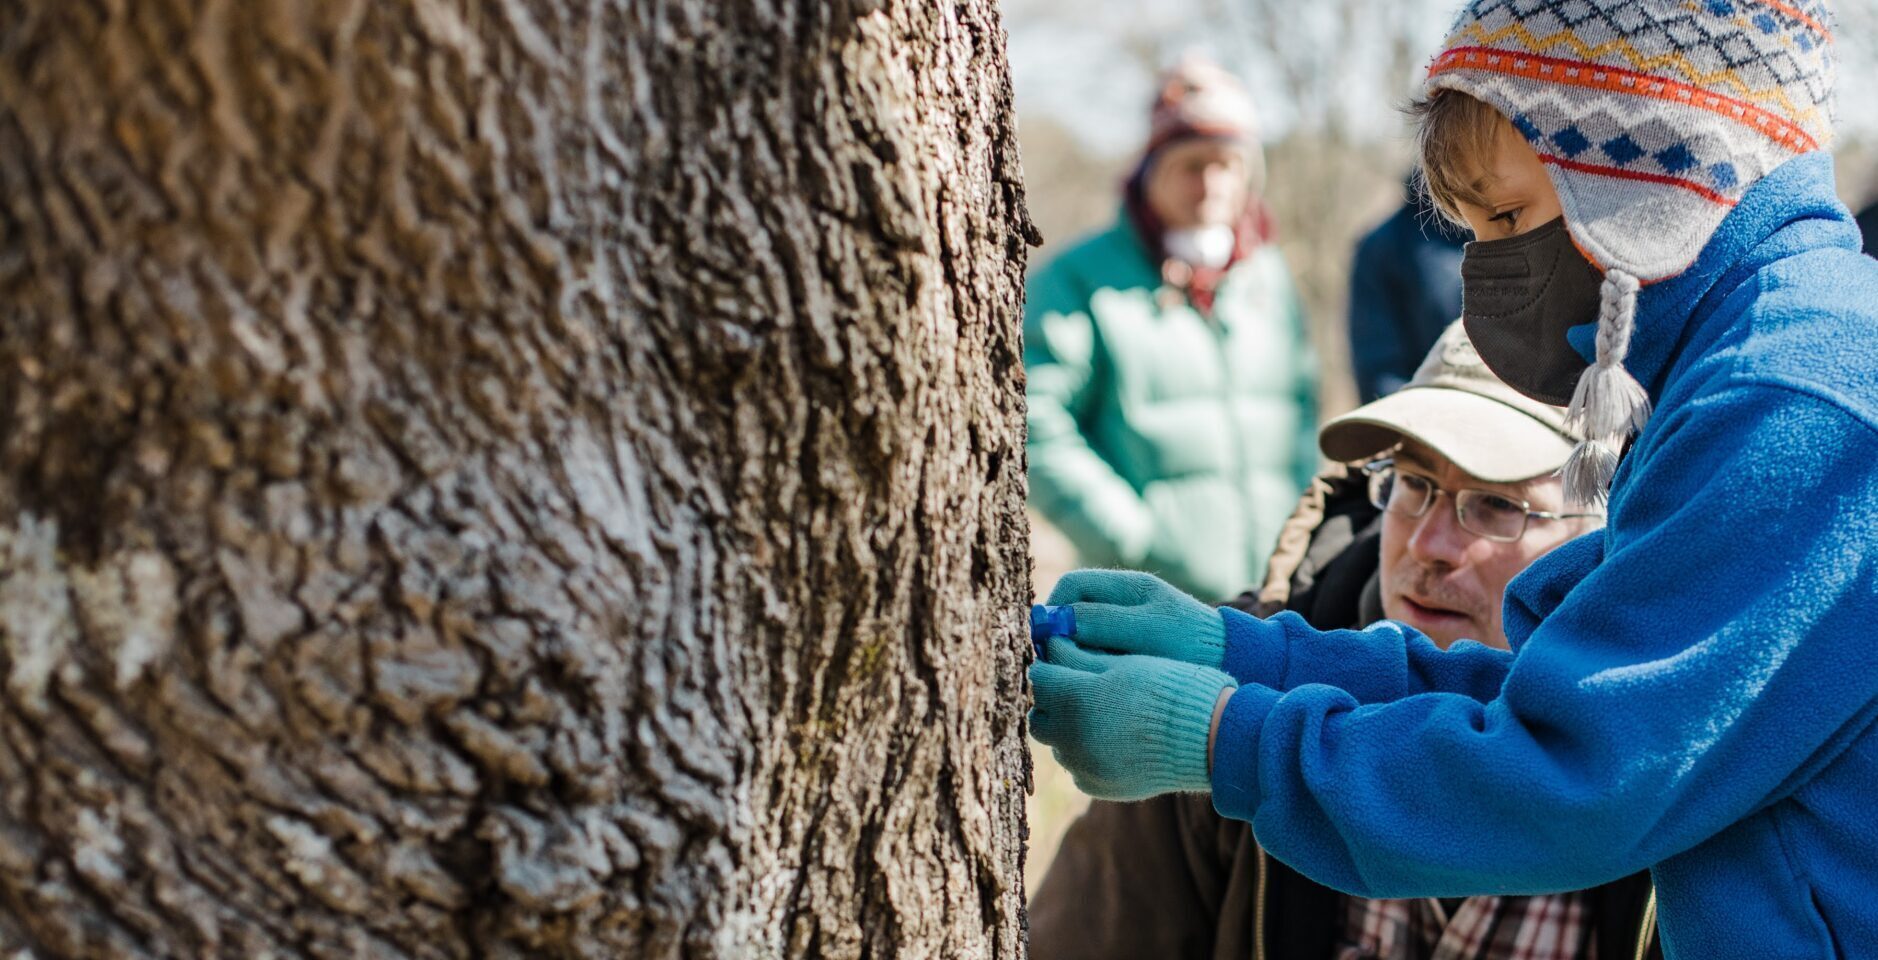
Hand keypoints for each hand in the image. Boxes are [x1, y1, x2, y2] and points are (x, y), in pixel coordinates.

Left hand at [1029, 638, 1235, 800]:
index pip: (1039, 678)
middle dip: (1052, 703)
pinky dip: (1084, 754)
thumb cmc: (1168, 689)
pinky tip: (1109, 741)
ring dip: (1065, 730)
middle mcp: (1072, 737)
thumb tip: (1050, 646)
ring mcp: (1083, 766)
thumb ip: (1080, 656)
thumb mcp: (1124, 664)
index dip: (1050, 667)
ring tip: (1095, 718)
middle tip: (1073, 691)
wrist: (1206, 737)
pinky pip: (1076, 768)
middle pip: (1039, 717)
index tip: (1060, 663)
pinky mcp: (1095, 786)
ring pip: (1055, 745)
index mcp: (1076, 699)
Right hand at [1046, 570, 1226, 668]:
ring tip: (1083, 675)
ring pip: (1082, 637)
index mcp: (1127, 586)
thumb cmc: (1192, 643)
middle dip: (1061, 637)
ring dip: (1077, 654)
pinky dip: (1093, 667)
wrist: (1232, 663)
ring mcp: (1126, 626)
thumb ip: (1103, 621)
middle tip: (1060, 663)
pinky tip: (1100, 684)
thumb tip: (1058, 622)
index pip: (1071, 586)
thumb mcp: (1148, 629)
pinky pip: (1098, 655)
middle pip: (1072, 612)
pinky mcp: (1130, 650)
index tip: (1046, 639)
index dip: (1052, 610)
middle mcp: (1122, 602)